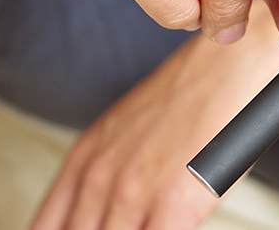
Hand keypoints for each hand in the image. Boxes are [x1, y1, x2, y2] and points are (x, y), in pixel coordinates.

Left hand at [31, 2, 278, 228]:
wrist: (229, 64)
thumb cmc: (193, 91)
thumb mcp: (132, 127)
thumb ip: (114, 170)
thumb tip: (117, 209)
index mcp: (85, 159)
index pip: (48, 226)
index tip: (91, 229)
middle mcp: (99, 177)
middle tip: (132, 223)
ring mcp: (132, 193)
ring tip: (158, 221)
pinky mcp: (172, 206)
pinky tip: (176, 226)